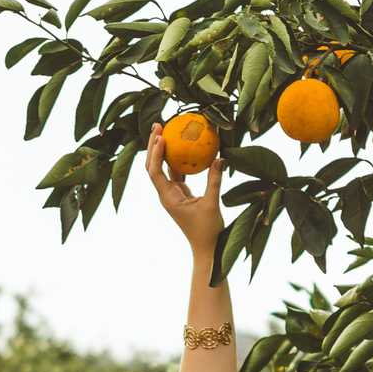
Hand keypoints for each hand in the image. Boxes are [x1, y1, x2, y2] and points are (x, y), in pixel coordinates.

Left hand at [145, 122, 223, 256]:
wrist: (206, 247)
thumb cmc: (207, 230)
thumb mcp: (212, 203)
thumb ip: (214, 180)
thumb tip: (219, 157)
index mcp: (168, 197)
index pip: (155, 171)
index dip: (155, 153)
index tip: (161, 136)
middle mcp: (166, 194)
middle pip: (153, 166)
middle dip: (153, 145)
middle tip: (158, 125)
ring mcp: (172, 193)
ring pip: (163, 167)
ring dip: (163, 149)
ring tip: (167, 128)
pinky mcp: (180, 193)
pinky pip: (177, 172)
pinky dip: (179, 158)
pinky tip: (186, 144)